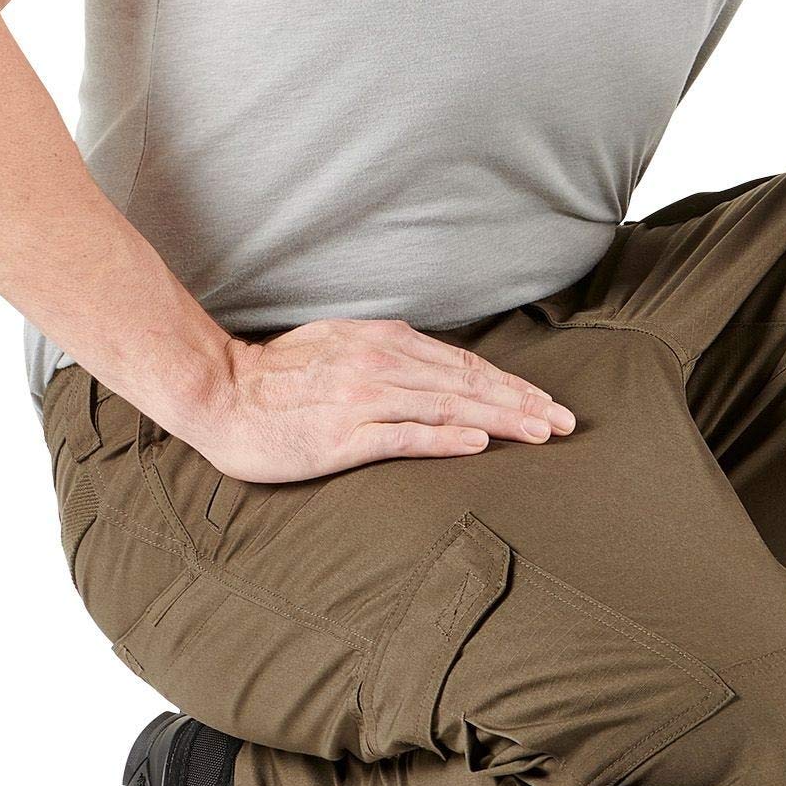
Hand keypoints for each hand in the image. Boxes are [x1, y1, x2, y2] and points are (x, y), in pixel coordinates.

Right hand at [182, 321, 576, 482]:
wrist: (220, 393)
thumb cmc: (279, 379)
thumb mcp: (341, 348)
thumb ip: (389, 356)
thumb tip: (438, 371)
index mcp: (384, 341)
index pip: (463, 365)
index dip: (511, 385)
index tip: (547, 404)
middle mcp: (380, 363)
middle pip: (467, 385)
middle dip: (521, 403)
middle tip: (565, 424)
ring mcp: (363, 399)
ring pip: (447, 407)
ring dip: (499, 420)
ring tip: (540, 433)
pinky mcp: (343, 434)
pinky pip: (404, 435)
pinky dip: (445, 438)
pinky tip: (479, 444)